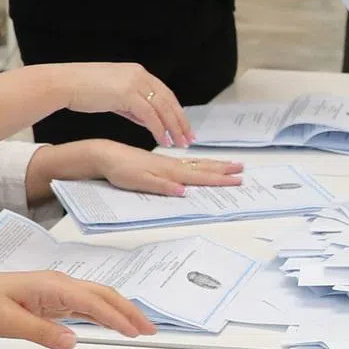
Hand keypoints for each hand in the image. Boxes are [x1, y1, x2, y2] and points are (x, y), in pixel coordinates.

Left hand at [0, 269, 157, 348]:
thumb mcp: (6, 323)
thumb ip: (41, 332)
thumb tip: (74, 342)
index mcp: (53, 286)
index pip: (93, 302)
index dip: (116, 317)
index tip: (134, 332)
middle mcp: (61, 285)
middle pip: (104, 296)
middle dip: (130, 311)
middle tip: (150, 330)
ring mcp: (59, 291)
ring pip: (99, 299)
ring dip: (121, 312)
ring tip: (141, 329)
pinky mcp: (55, 299)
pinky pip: (87, 306)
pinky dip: (105, 314)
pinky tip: (113, 324)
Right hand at [51, 62, 191, 147]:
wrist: (64, 84)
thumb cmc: (84, 90)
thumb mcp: (115, 96)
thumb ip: (133, 106)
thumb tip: (150, 120)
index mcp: (138, 73)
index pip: (165, 93)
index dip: (176, 111)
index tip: (184, 126)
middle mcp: (140, 75)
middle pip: (169, 101)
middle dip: (180, 121)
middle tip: (189, 138)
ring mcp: (134, 83)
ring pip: (163, 108)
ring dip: (173, 128)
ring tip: (179, 143)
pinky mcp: (127, 94)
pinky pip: (149, 115)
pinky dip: (158, 129)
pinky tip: (162, 140)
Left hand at [90, 138, 243, 196]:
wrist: (107, 156)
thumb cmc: (121, 170)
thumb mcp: (139, 182)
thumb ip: (162, 187)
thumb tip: (184, 191)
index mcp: (169, 171)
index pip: (200, 176)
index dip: (220, 179)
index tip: (237, 180)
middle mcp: (172, 165)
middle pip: (204, 167)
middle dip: (224, 169)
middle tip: (242, 170)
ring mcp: (168, 163)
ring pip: (198, 164)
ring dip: (216, 165)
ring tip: (230, 164)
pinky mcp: (163, 162)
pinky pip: (189, 163)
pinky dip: (201, 163)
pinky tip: (203, 164)